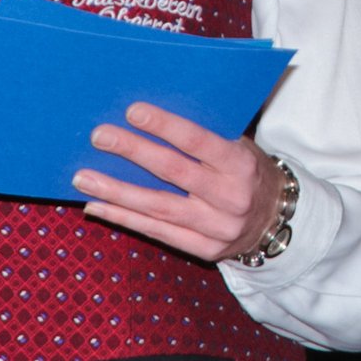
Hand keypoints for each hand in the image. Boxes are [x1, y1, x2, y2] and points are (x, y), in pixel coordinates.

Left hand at [74, 102, 286, 261]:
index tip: (133, 111)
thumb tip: (152, 116)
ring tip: (83, 177)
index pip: (199, 141)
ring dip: (117, 191)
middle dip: (132, 152)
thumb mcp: (242, 147)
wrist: (277, 220)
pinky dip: (124, 218)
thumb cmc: (249, 171)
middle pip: (173, 172)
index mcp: (241, 164)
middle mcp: (230, 197)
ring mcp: (216, 228)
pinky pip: (157, 233)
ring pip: (158, 208)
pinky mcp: (203, 250)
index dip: (166, 126)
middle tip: (99, 136)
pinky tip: (97, 206)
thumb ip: (208, 134)